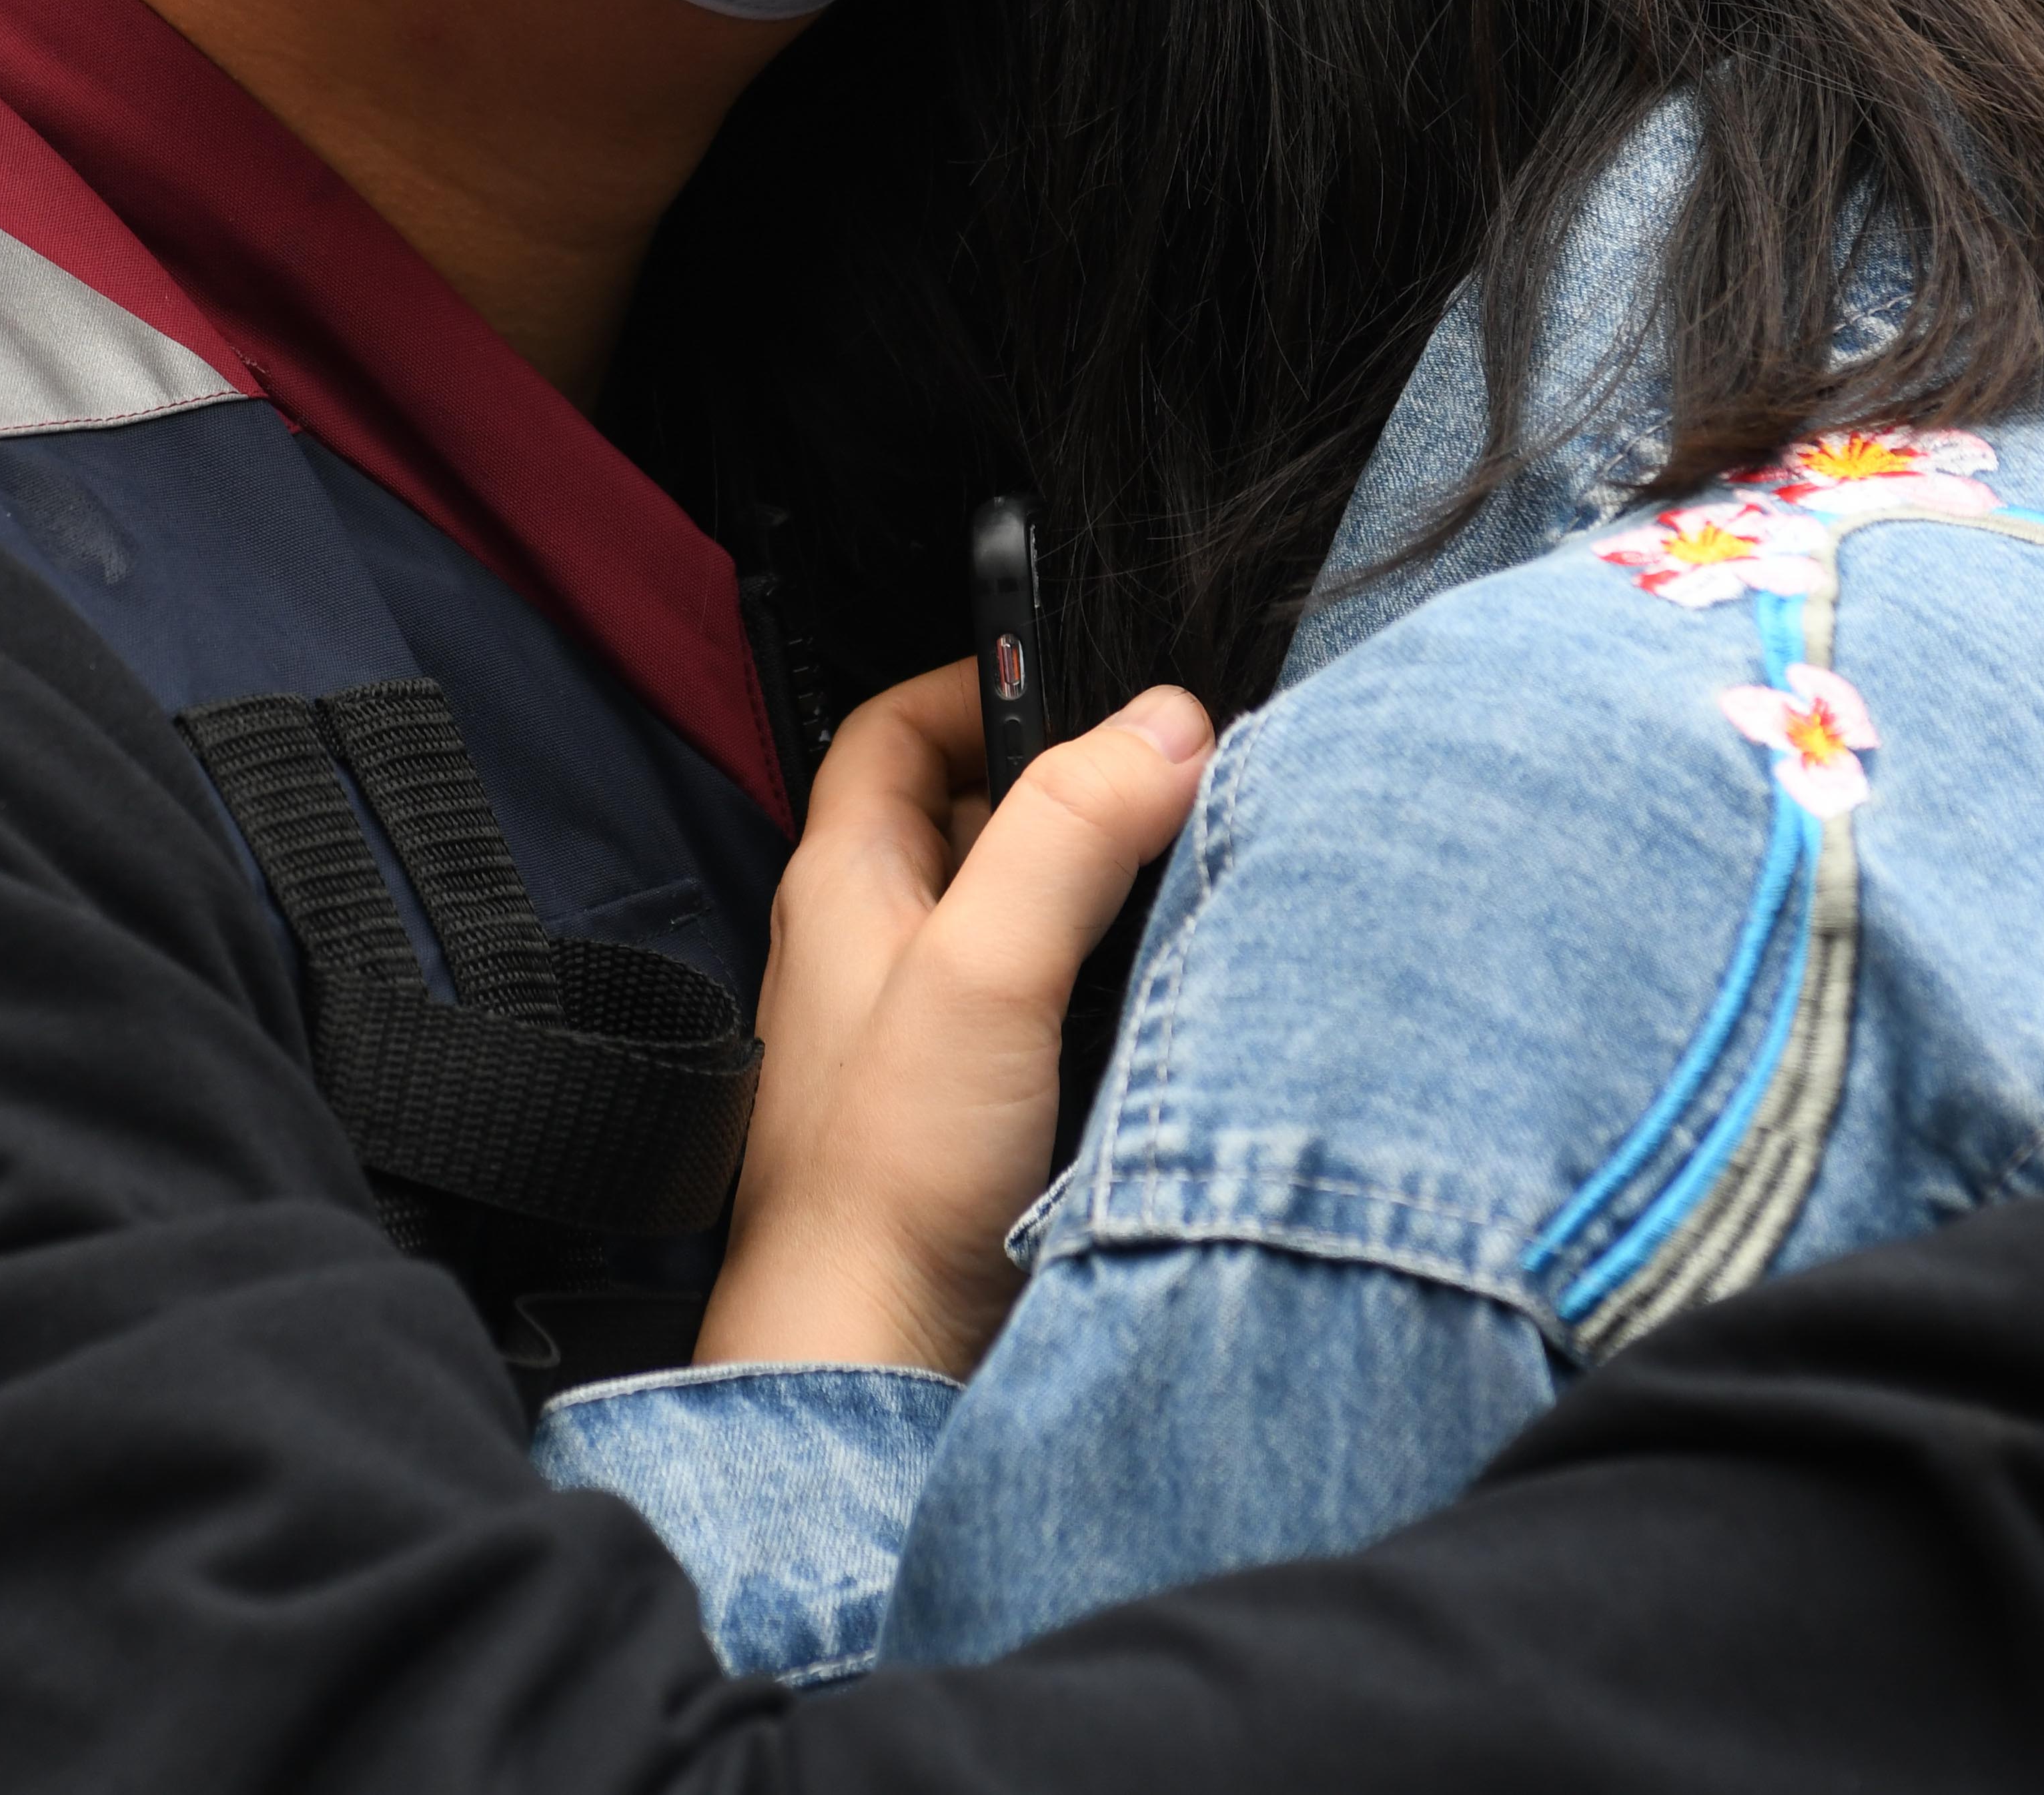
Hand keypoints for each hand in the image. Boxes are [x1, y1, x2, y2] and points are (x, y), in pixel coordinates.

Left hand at [692, 660, 1210, 1379]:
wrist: (875, 1365)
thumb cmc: (886, 1180)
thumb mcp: (985, 969)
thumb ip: (1068, 834)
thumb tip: (1164, 723)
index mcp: (848, 885)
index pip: (894, 729)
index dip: (977, 680)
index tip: (1082, 678)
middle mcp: (882, 946)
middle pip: (981, 815)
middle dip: (1077, 787)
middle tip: (1175, 782)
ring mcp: (933, 1029)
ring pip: (1028, 912)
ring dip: (1106, 890)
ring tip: (1195, 873)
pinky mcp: (986, 1107)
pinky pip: (1055, 1005)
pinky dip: (1113, 984)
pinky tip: (1175, 992)